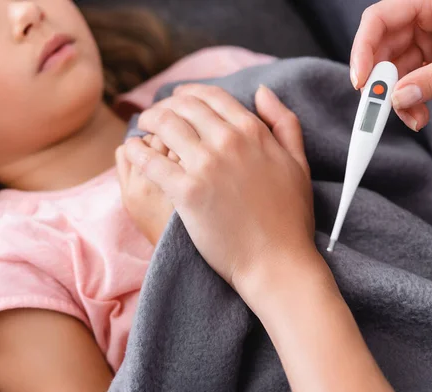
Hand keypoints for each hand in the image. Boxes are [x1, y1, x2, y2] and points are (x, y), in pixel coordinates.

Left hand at [122, 84, 315, 295]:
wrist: (277, 261)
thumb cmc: (290, 217)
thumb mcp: (299, 163)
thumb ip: (284, 122)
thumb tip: (262, 91)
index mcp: (254, 132)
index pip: (212, 96)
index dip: (190, 93)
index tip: (179, 99)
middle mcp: (228, 141)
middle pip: (184, 106)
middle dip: (165, 104)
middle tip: (156, 114)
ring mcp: (206, 165)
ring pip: (164, 124)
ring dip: (148, 121)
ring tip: (143, 129)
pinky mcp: (186, 191)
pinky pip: (150, 159)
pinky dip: (136, 150)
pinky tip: (132, 150)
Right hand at [350, 0, 431, 130]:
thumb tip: (401, 96)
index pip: (381, 18)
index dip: (364, 47)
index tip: (361, 79)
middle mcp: (424, 18)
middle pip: (382, 48)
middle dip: (380, 80)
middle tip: (380, 106)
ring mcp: (427, 42)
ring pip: (393, 71)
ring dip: (396, 98)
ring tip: (411, 116)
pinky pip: (408, 84)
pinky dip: (409, 103)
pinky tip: (419, 115)